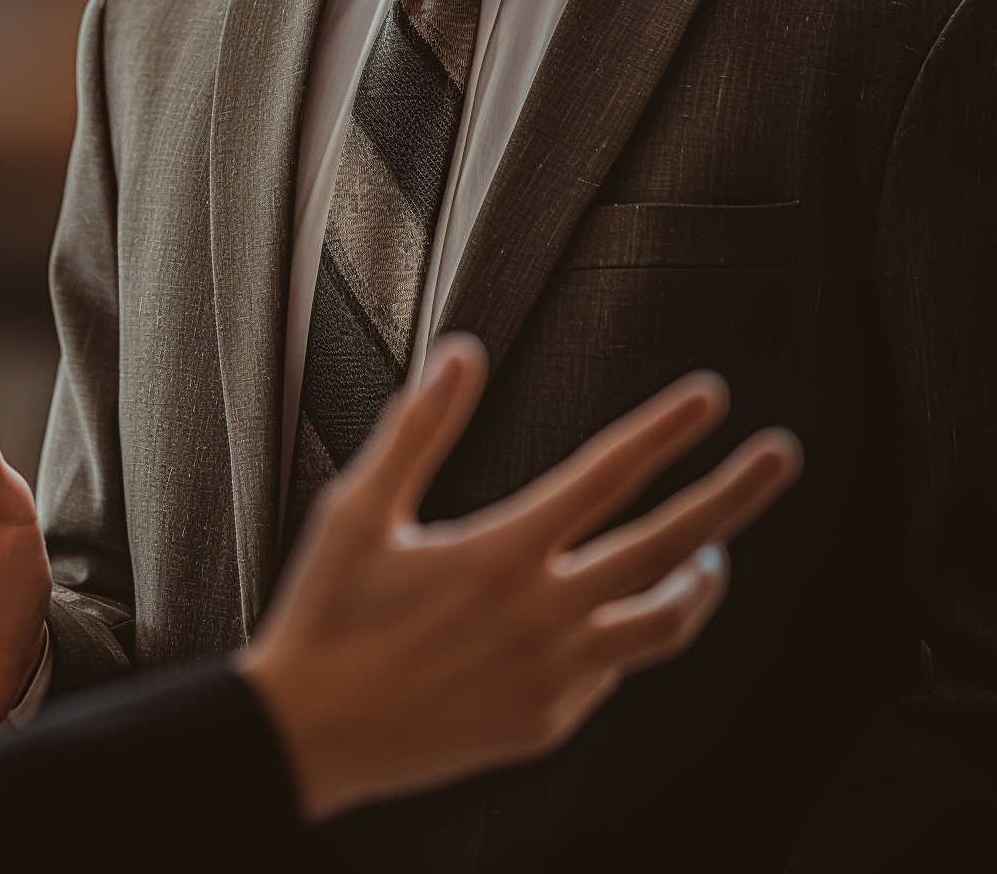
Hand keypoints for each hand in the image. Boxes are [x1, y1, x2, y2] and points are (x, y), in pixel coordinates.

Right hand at [239, 334, 801, 823]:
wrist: (311, 734)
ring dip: (701, 580)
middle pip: (665, 546)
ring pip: (663, 624)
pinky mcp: (547, 721)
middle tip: (779, 458)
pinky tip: (619, 610)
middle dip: (730, 495)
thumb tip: (461, 356)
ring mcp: (554, 674)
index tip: (710, 397)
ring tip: (716, 550)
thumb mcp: (357, 507)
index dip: (664, 430)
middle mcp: (541, 615)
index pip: (605, 474)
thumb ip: (418, 427)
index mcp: (498, 553)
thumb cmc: (326, 614)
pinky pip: (612, 669)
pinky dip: (630, 630)